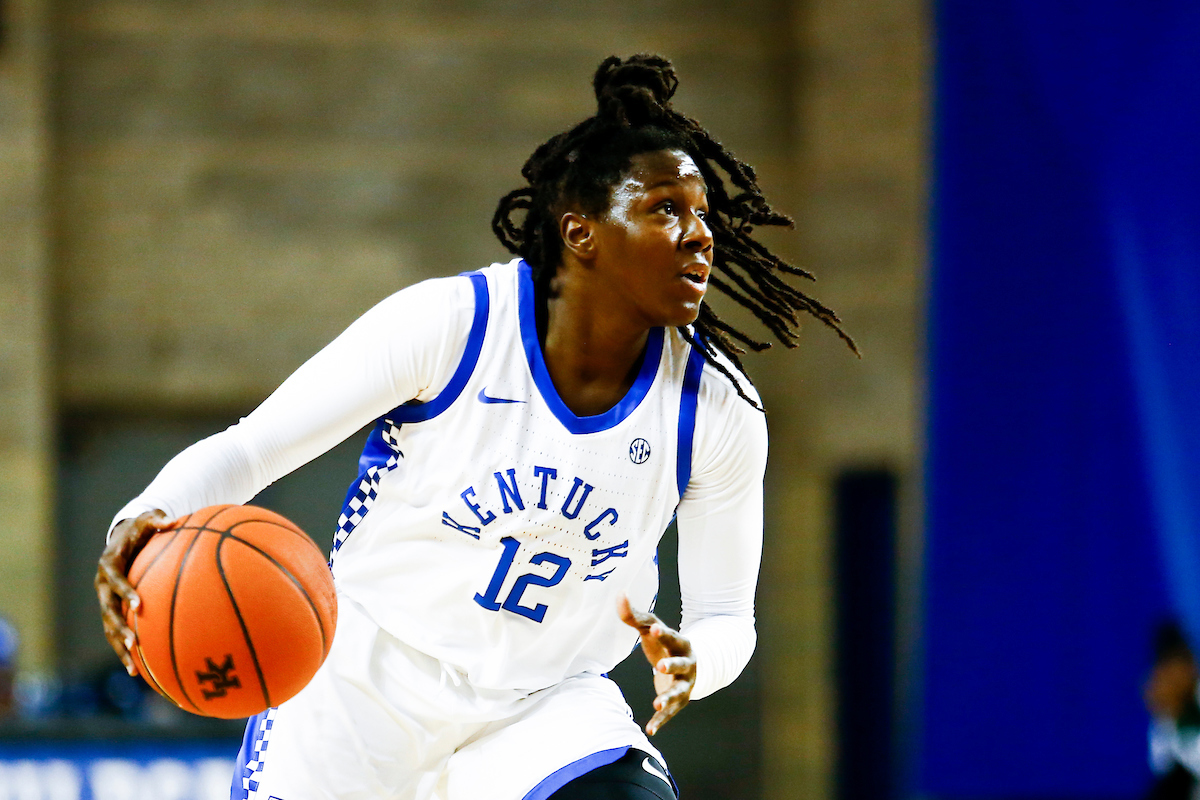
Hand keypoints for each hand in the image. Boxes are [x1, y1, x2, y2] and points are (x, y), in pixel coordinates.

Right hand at [95, 509, 172, 675]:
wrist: (124, 539)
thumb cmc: (140, 529)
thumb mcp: (148, 520)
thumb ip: (158, 520)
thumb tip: (173, 520)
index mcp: (109, 565)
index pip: (115, 580)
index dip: (125, 591)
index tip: (140, 604)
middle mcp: (103, 586)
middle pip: (107, 611)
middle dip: (119, 628)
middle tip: (134, 642)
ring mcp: (105, 601)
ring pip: (109, 629)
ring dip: (120, 647)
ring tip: (132, 668)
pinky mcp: (112, 611)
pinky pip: (117, 633)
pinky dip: (125, 651)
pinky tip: (138, 671)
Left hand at [618, 594, 695, 735]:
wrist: (691, 665)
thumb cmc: (665, 644)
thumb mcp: (652, 629)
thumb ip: (635, 616)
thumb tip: (619, 594)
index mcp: (681, 643)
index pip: (673, 636)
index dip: (665, 633)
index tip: (655, 629)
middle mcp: (687, 664)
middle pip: (682, 664)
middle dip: (672, 665)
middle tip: (658, 667)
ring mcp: (685, 684)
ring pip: (679, 692)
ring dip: (668, 697)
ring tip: (656, 704)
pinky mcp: (679, 702)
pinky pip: (671, 713)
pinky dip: (661, 722)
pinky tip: (650, 730)